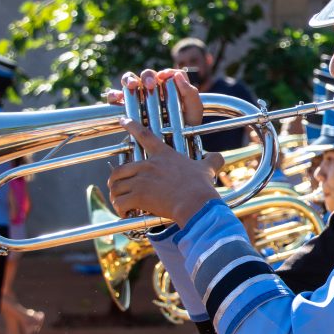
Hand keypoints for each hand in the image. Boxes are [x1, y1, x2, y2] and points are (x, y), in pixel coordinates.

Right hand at [105, 69, 203, 125]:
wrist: (174, 146)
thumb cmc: (186, 126)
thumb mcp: (194, 111)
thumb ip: (190, 93)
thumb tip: (177, 75)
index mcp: (171, 86)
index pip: (167, 74)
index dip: (166, 72)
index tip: (165, 77)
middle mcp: (154, 89)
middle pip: (147, 75)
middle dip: (148, 77)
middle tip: (151, 85)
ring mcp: (139, 97)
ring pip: (130, 80)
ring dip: (129, 80)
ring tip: (132, 86)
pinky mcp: (126, 106)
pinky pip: (116, 97)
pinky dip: (114, 95)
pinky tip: (117, 98)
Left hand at [108, 114, 223, 227]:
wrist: (195, 204)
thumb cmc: (200, 186)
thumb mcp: (207, 169)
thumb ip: (212, 160)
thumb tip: (218, 157)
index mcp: (164, 155)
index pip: (144, 135)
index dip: (131, 126)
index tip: (123, 120)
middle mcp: (149, 165)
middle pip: (121, 169)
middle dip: (115, 180)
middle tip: (116, 186)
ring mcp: (142, 180)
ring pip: (117, 186)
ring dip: (116, 196)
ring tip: (119, 202)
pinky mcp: (138, 196)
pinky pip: (120, 202)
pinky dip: (119, 208)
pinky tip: (124, 213)